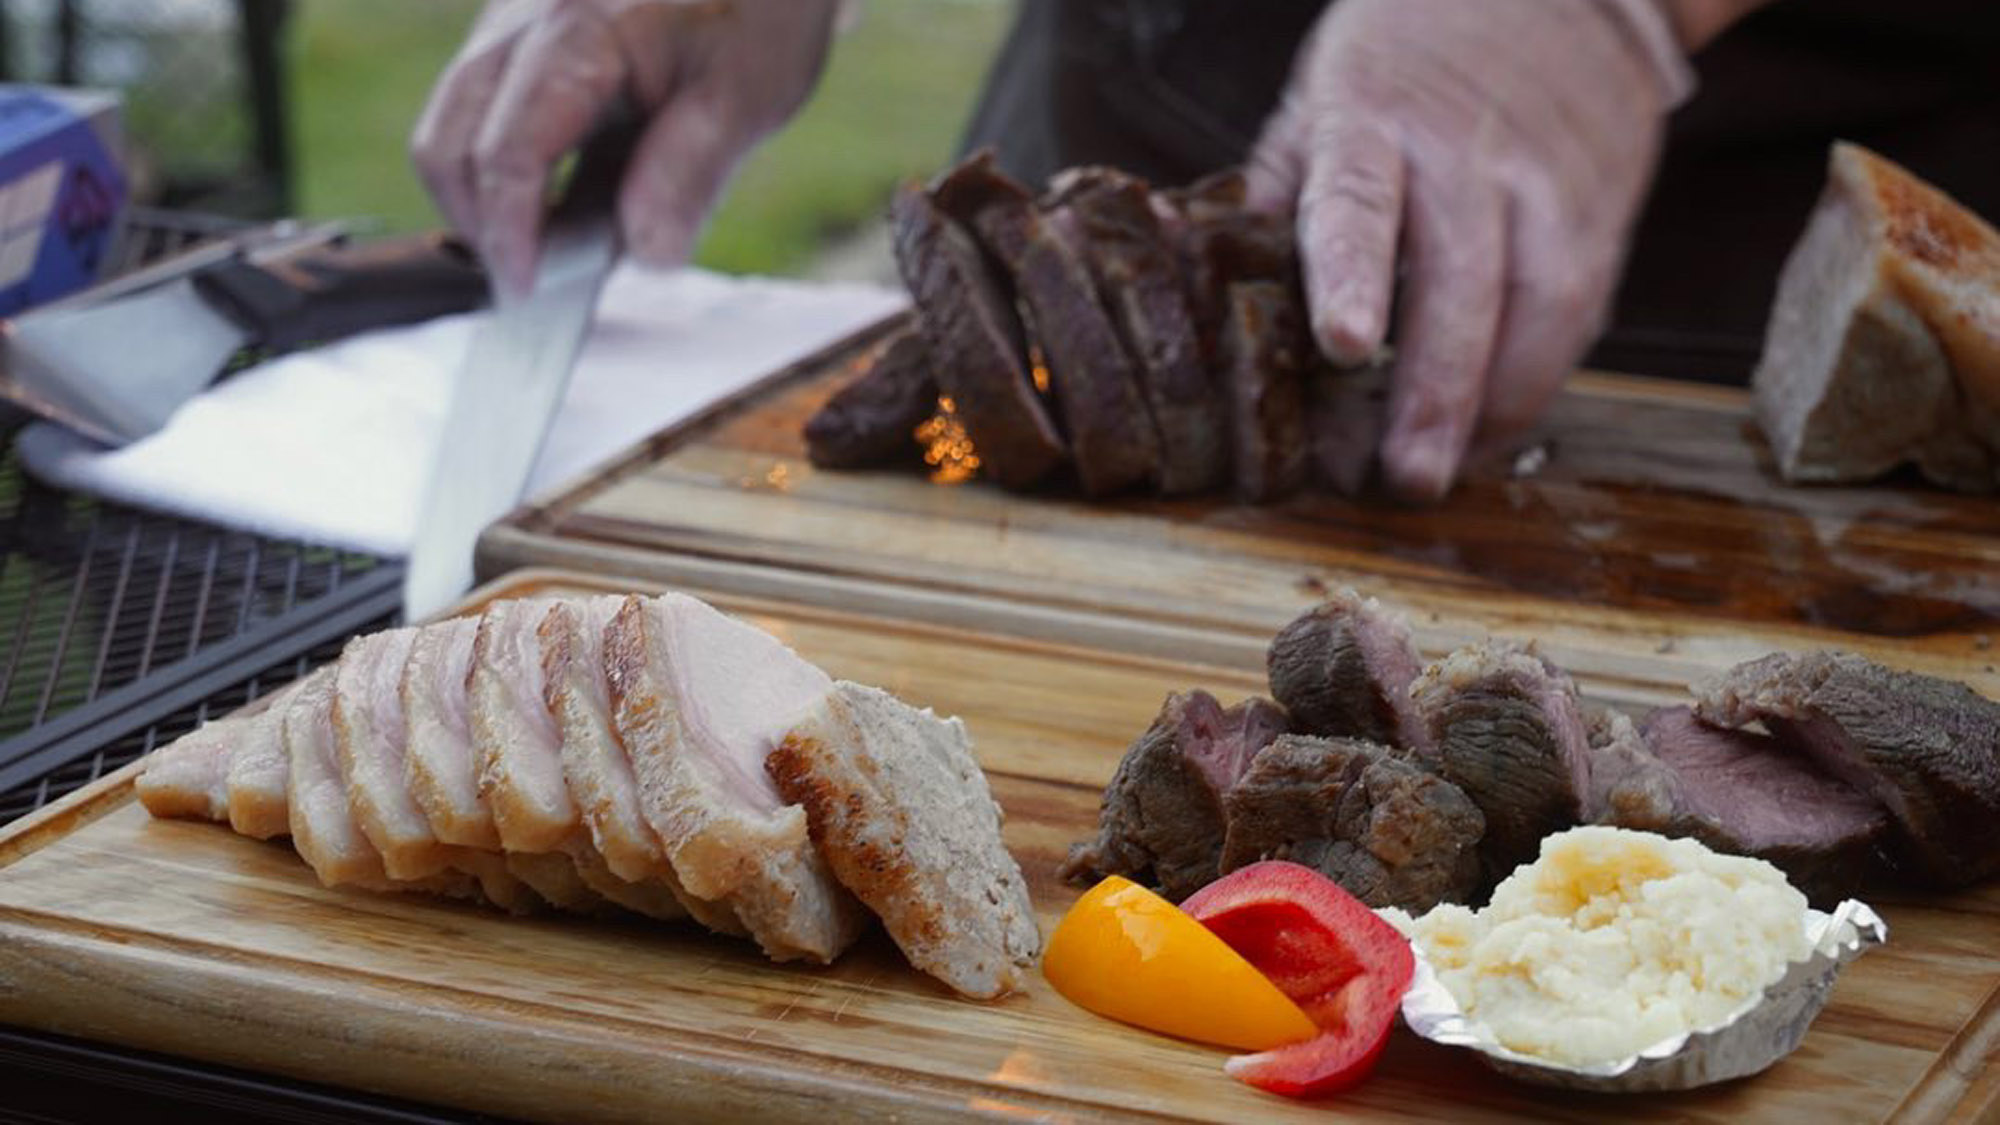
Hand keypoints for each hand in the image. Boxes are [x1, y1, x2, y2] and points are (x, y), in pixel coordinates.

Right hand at [411, 0, 841, 297]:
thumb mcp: (748, 94)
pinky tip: (564, 212)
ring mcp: (511, 30)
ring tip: (552, 257)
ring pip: (453, 130)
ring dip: (488, 204)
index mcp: (576, 33)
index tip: (529, 295)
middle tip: (535, 290)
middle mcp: (520, 24)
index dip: (510, 234)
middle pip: (449, 143)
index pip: (507, 150)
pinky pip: (484, 116)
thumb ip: (691, 171)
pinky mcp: (521, 45)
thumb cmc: (758, 7)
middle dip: (481, 227)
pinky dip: (509, 175)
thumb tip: (646, 252)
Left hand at [1247, 0, 1698, 499]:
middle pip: (1462, 278)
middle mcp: (1468, 154)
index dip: (1352, 274)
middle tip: (1407, 478)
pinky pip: (1581, 311)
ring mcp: (1546, 183)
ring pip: (1543, 304)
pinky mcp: (1603, 212)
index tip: (1341, 343)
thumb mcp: (1317, 105)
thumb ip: (1266, 197)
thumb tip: (1174, 260)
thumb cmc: (1402, 66)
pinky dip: (1541, 378)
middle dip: (1437, 388)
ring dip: (1500, 402)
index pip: (1360, 200)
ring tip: (1455, 469)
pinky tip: (1497, 428)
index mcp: (1372, 123)